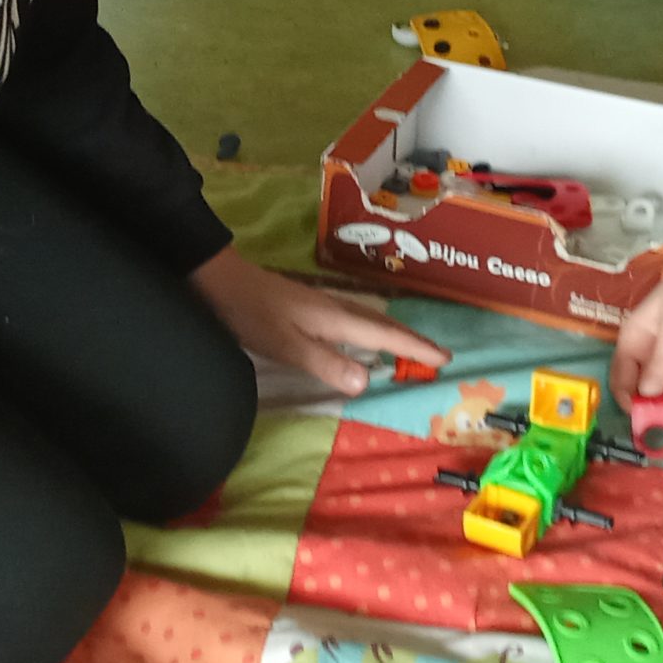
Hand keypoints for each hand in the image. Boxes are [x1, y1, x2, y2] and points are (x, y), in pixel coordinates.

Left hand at [190, 247, 448, 396]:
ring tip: (412, 347)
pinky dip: (373, 330)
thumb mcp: (285, 343)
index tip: (444, 359)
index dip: (414, 349)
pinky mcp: (310, 306)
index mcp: (335, 318)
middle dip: (412, 341)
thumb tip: (368, 382)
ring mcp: (323, 304)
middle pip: (384, 325)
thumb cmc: (251, 313)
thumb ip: (325, 362)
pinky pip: (356, 320)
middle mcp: (336, 308)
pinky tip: (364, 337)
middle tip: (438, 356)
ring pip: (370, 320)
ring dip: (395, 334)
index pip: (385, 336)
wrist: (219, 280)